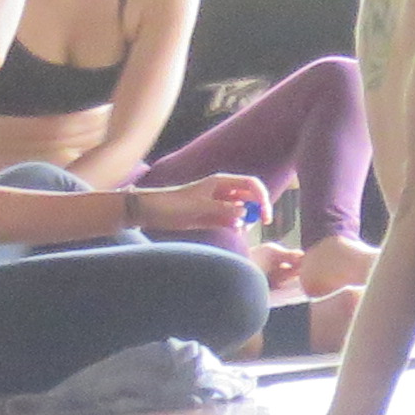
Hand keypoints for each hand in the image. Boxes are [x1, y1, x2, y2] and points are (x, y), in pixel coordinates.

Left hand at [133, 176, 265, 243]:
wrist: (149, 212)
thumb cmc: (171, 204)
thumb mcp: (198, 207)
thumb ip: (222, 209)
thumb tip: (245, 212)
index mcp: (221, 183)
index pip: (251, 184)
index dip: (262, 197)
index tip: (265, 214)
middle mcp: (223, 192)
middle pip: (250, 197)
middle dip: (256, 209)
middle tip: (258, 224)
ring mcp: (217, 204)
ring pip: (241, 210)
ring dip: (245, 219)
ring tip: (240, 229)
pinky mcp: (211, 216)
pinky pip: (230, 220)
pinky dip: (234, 226)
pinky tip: (232, 231)